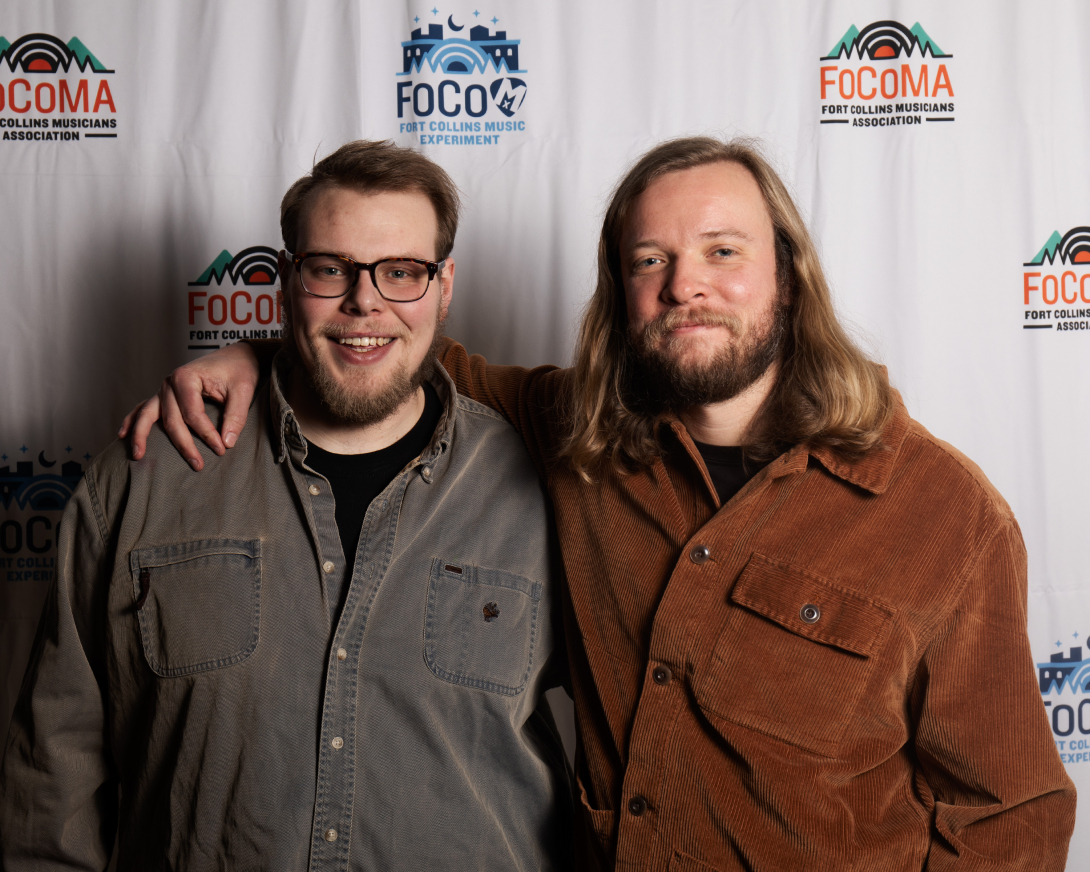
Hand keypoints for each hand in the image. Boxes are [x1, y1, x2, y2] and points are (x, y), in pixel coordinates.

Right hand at [119, 343, 260, 469]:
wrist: (236, 356)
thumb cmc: (239, 371)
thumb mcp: (244, 390)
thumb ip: (236, 416)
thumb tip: (227, 442)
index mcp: (186, 377)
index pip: (193, 414)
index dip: (207, 434)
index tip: (222, 449)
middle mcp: (170, 383)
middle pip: (172, 419)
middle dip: (184, 444)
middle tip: (197, 465)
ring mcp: (164, 389)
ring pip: (149, 415)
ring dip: (142, 436)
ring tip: (138, 455)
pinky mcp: (164, 395)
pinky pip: (143, 409)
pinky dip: (133, 421)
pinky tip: (123, 435)